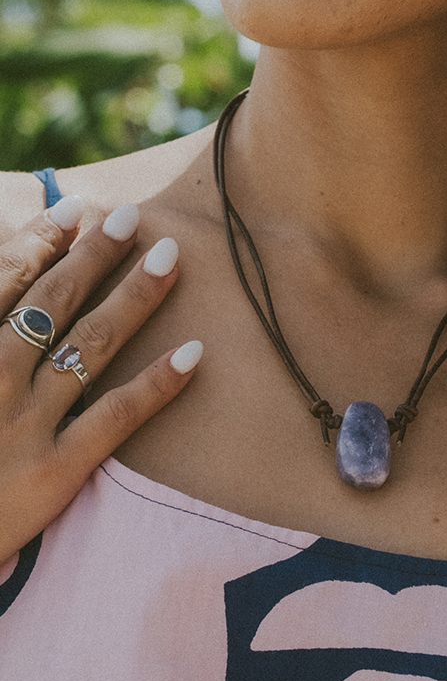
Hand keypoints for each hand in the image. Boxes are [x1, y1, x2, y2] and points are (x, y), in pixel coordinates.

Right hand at [0, 196, 201, 563]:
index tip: (75, 210)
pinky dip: (158, 383)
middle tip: (133, 216)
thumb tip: (11, 299)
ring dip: (135, 295)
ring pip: (92, 343)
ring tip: (169, 258)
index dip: (42, 239)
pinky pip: (117, 417)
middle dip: (96, 253)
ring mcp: (26, 423)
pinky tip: (194, 352)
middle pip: (55, 301)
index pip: (5, 280)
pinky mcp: (56, 469)